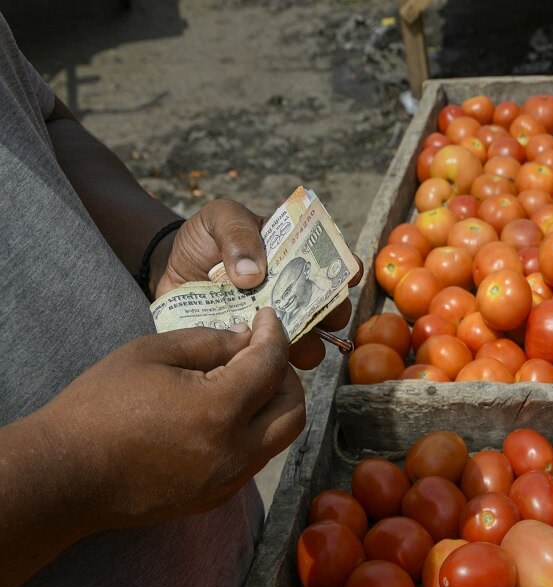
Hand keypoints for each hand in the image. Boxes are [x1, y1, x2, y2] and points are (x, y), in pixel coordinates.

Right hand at [39, 307, 304, 530]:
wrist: (66, 474)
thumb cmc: (99, 406)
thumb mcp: (150, 354)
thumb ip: (209, 342)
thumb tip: (247, 338)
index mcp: (218, 411)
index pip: (270, 365)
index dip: (275, 336)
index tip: (268, 319)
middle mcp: (236, 451)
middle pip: (294, 409)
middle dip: (286, 375)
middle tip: (262, 353)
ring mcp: (230, 480)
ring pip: (280, 438)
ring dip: (274, 406)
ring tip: (245, 381)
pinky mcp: (218, 497)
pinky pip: (255, 459)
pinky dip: (254, 432)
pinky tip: (226, 414)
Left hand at [152, 198, 362, 368]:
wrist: (171, 270)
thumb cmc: (205, 239)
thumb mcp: (221, 219)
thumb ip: (238, 234)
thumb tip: (252, 274)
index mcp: (297, 257)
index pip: (335, 263)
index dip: (346, 270)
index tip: (345, 278)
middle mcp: (297, 294)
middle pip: (332, 311)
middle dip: (331, 316)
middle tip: (315, 316)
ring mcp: (279, 325)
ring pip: (311, 346)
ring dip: (306, 348)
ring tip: (286, 345)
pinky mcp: (256, 349)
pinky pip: (274, 366)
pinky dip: (272, 367)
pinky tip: (258, 360)